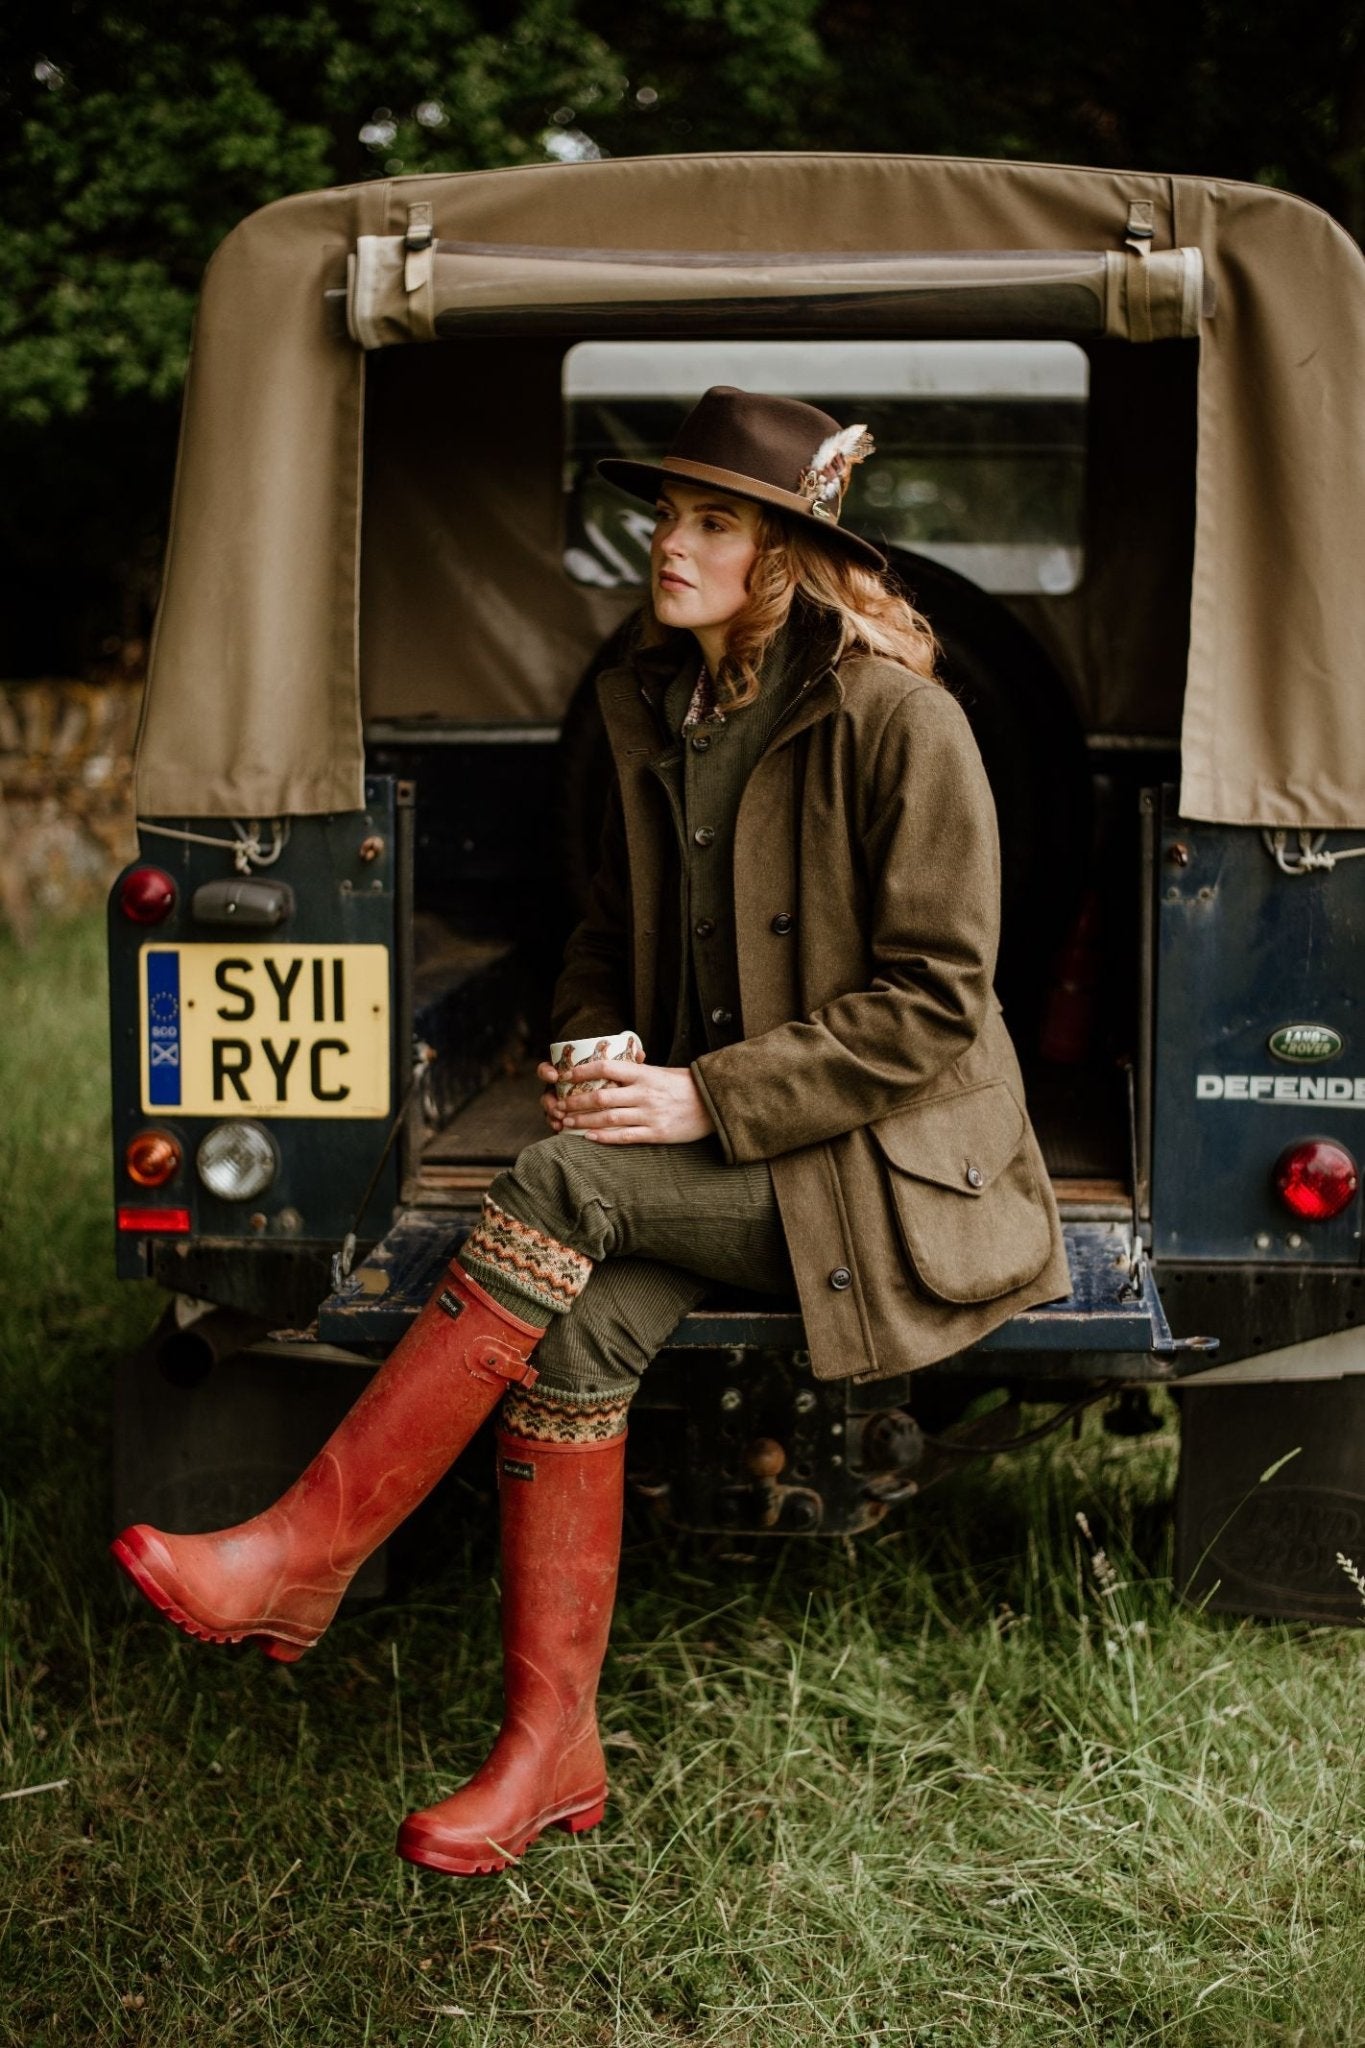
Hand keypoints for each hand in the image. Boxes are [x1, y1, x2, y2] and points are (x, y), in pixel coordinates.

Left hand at [537, 1058, 714, 1144]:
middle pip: (602, 1096)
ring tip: (566, 1123)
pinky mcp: (656, 1133)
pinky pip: (625, 1136)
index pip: (607, 1067)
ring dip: (584, 1121)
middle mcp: (645, 1093)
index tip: (565, 1075)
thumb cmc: (686, 1085)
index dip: (582, 1071)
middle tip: (559, 1106)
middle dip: (576, 1102)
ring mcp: (650, 1114)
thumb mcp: (661, 1072)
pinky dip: (605, 1137)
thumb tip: (610, 1069)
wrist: (715, 1103)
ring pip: (609, 1118)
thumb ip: (636, 1072)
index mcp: (645, 1073)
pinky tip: (589, 1138)